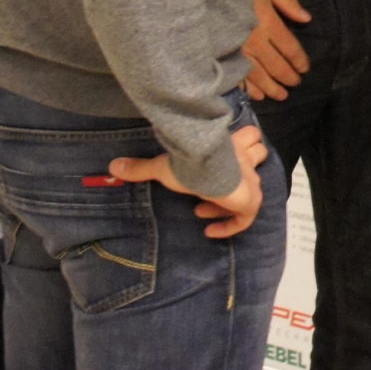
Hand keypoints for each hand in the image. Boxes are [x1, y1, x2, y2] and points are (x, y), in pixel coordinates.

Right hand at [107, 122, 268, 237]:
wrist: (209, 170)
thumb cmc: (191, 164)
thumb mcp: (164, 166)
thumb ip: (142, 168)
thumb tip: (113, 166)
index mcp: (231, 146)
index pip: (248, 138)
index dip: (238, 148)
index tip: (214, 157)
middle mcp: (245, 160)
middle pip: (257, 155)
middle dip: (240, 173)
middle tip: (210, 192)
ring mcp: (252, 181)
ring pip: (257, 185)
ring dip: (236, 199)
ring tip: (204, 208)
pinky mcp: (251, 201)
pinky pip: (246, 218)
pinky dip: (231, 225)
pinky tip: (212, 231)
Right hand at [242, 0, 310, 101]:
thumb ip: (287, 3)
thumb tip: (307, 18)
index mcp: (268, 24)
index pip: (290, 48)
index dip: (299, 61)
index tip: (304, 69)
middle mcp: (255, 42)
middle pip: (276, 65)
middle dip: (288, 77)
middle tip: (295, 84)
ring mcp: (238, 52)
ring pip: (259, 76)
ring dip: (272, 88)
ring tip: (281, 95)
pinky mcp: (223, 57)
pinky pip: (238, 78)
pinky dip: (249, 89)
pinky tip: (257, 95)